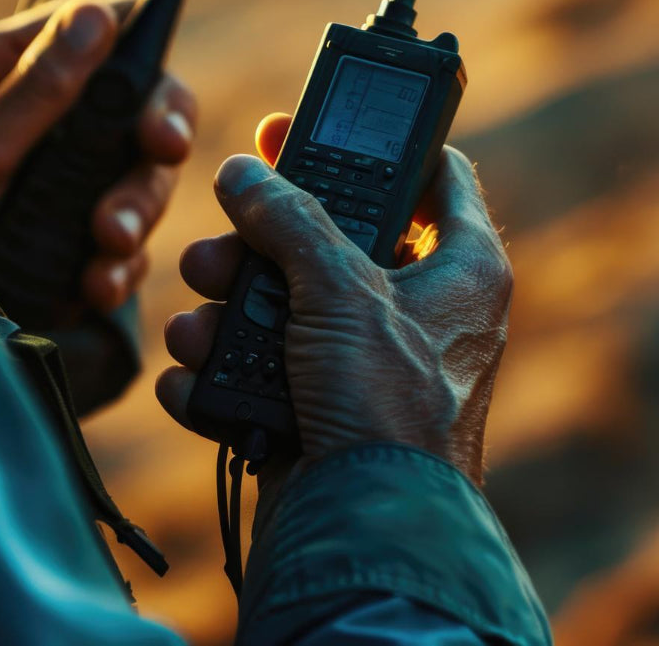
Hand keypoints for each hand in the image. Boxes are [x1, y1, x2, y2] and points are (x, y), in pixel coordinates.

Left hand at [0, 0, 196, 311]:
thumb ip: (38, 86)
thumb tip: (95, 17)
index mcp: (5, 70)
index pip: (97, 33)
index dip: (143, 54)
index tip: (155, 97)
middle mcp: (42, 117)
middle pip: (136, 109)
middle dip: (154, 141)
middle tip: (162, 154)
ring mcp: (61, 178)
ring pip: (140, 179)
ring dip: (139, 211)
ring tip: (112, 242)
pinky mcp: (71, 236)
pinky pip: (123, 244)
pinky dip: (120, 266)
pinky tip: (99, 283)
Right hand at [156, 114, 511, 484]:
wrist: (364, 531)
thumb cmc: (389, 406)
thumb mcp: (342, 290)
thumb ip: (291, 220)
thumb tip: (245, 174)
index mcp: (460, 268)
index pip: (432, 175)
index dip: (372, 142)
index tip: (309, 126)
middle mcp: (418, 311)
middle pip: (328, 240)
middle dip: (260, 244)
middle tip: (223, 237)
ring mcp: (362, 364)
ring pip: (280, 308)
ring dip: (224, 315)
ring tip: (200, 328)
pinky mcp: (317, 411)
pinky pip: (256, 374)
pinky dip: (221, 379)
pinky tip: (198, 384)